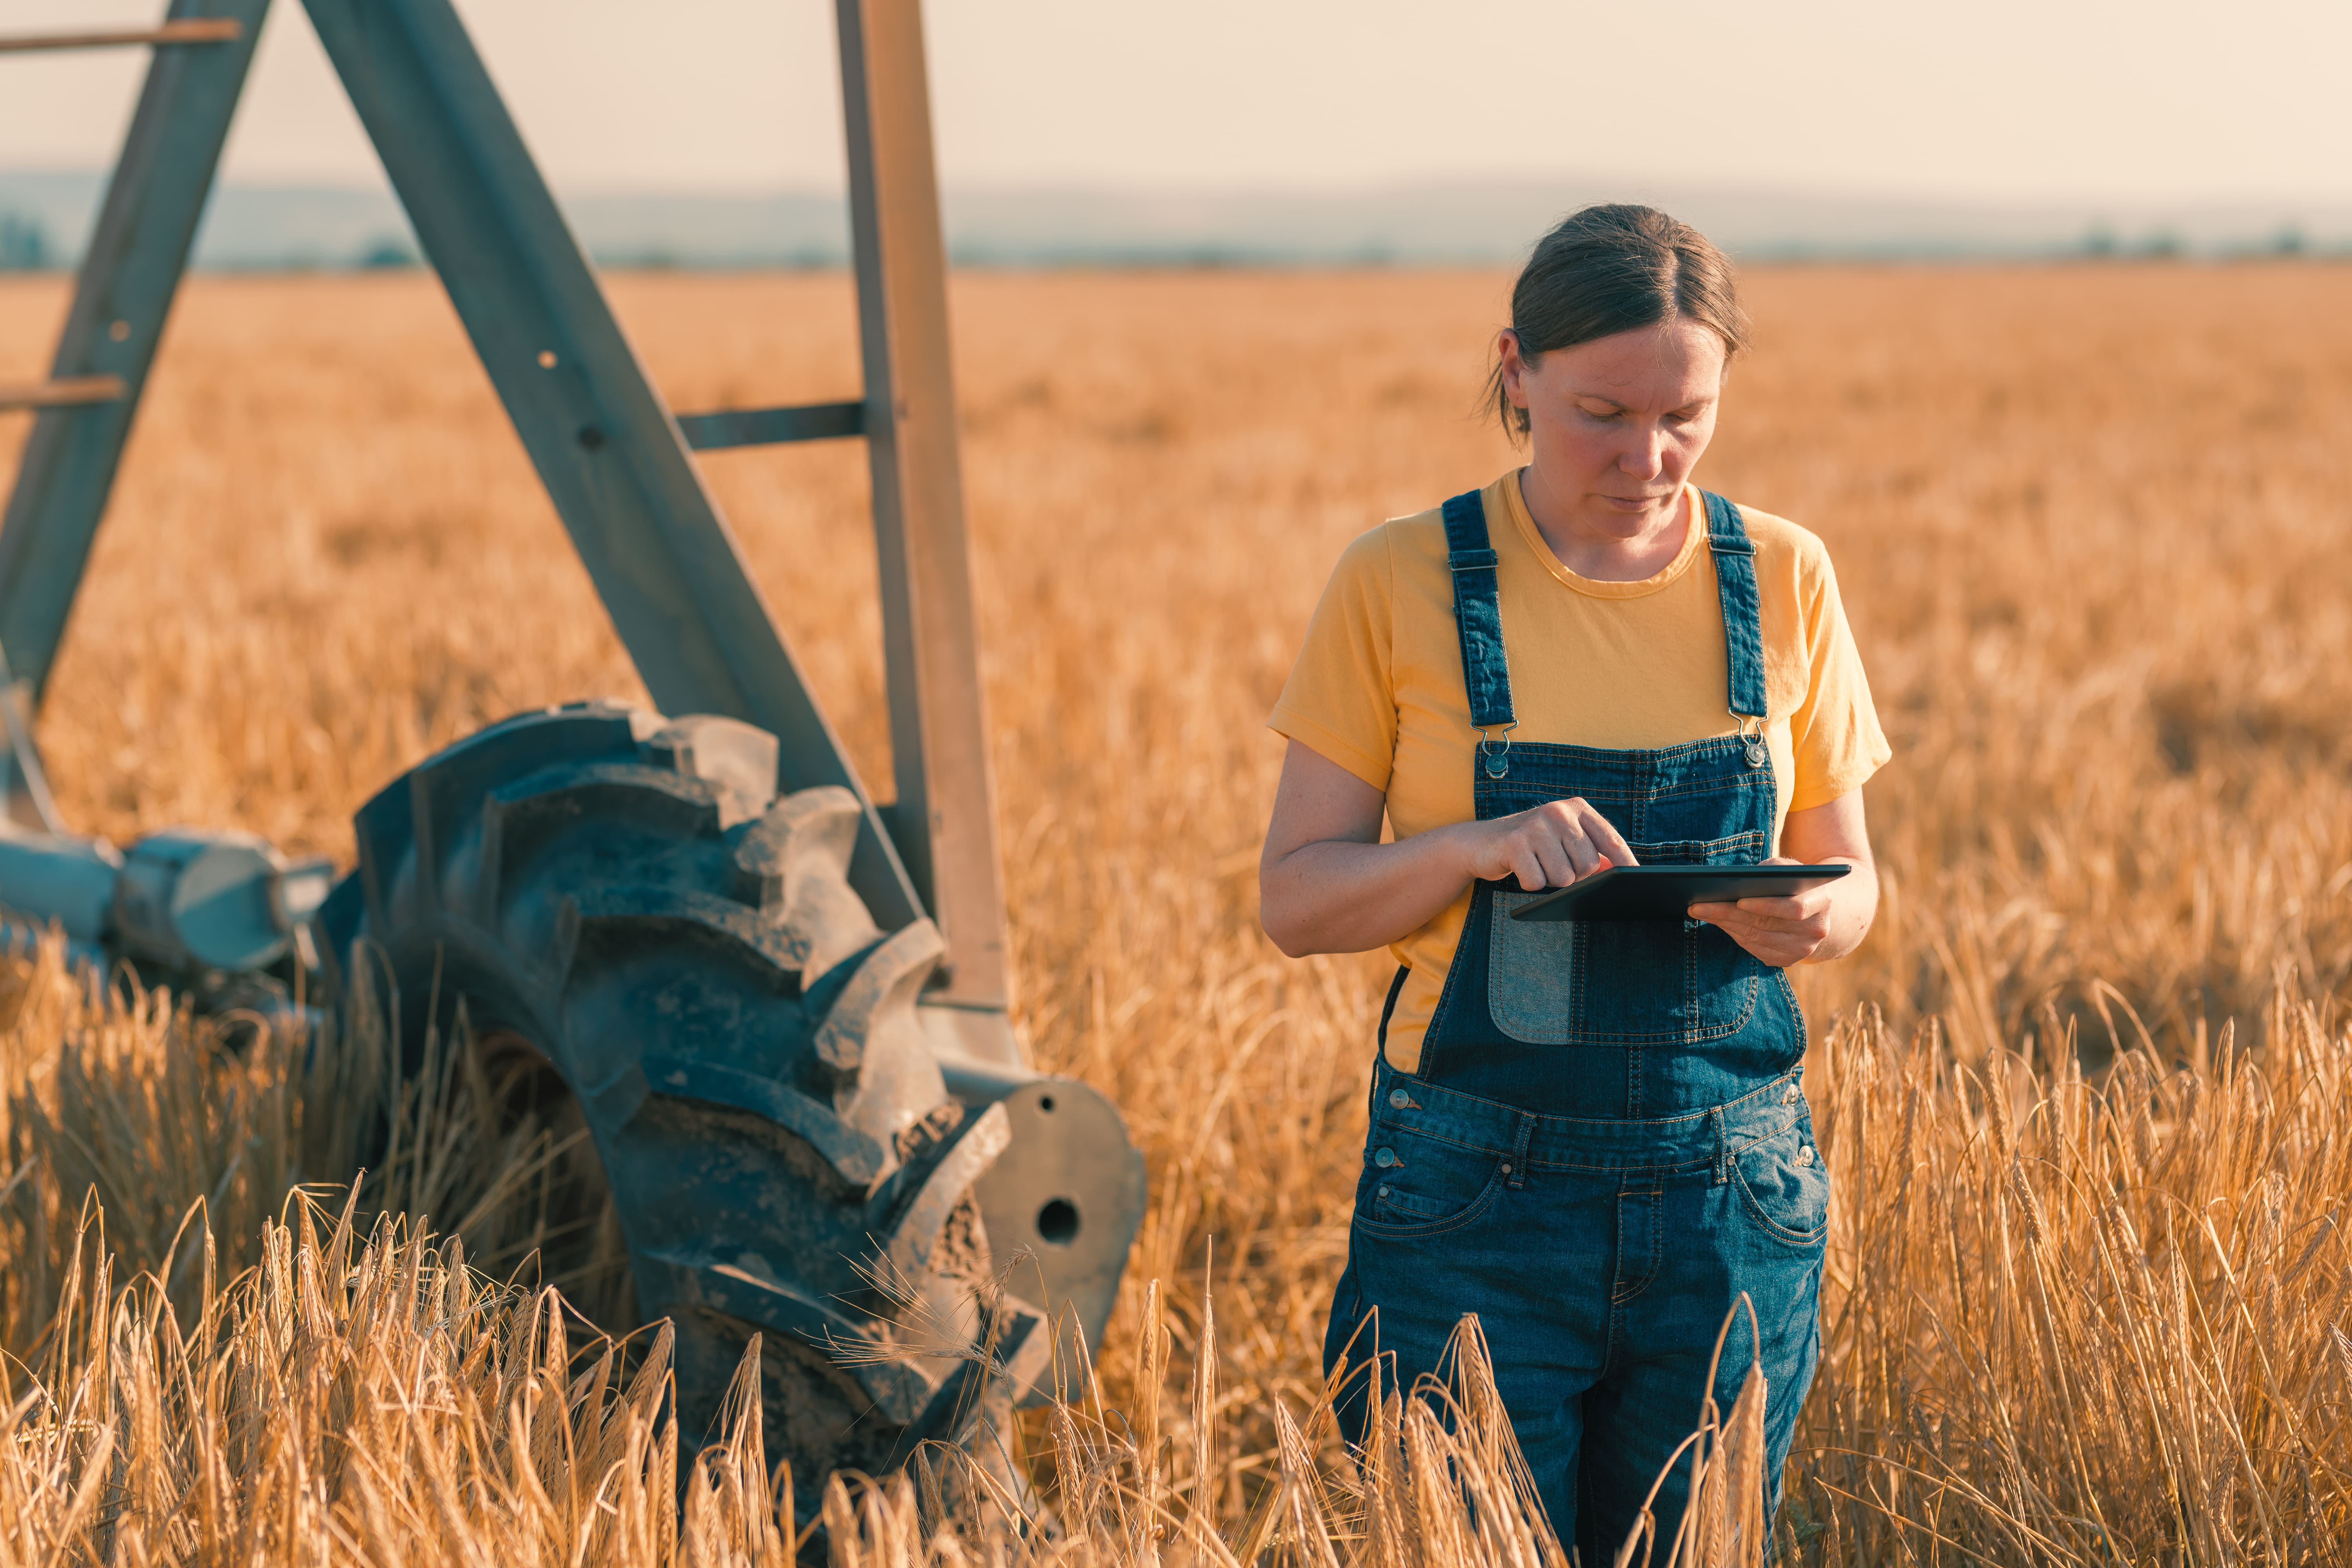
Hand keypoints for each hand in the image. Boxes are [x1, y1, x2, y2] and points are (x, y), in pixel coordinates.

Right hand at [1456, 797, 1638, 890]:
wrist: (1481, 842)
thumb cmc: (1531, 844)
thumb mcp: (1563, 840)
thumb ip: (1592, 850)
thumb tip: (1623, 871)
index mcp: (1575, 808)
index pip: (1610, 839)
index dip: (1625, 861)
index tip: (1638, 878)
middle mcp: (1558, 812)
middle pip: (1589, 865)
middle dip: (1574, 875)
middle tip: (1553, 864)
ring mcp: (1536, 826)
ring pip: (1564, 877)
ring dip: (1550, 880)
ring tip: (1536, 864)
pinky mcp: (1515, 843)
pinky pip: (1537, 882)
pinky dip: (1529, 883)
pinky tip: (1521, 868)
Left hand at [1686, 856, 1837, 966]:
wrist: (1817, 912)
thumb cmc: (1795, 883)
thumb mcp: (1789, 869)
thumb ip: (1772, 870)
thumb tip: (1736, 880)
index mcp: (1822, 901)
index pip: (1795, 909)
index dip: (1766, 906)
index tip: (1738, 900)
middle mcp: (1817, 929)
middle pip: (1767, 924)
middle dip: (1729, 914)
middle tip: (1699, 906)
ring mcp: (1803, 949)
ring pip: (1757, 939)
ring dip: (1726, 925)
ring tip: (1701, 912)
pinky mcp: (1788, 960)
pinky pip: (1756, 950)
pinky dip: (1735, 936)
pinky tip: (1718, 924)